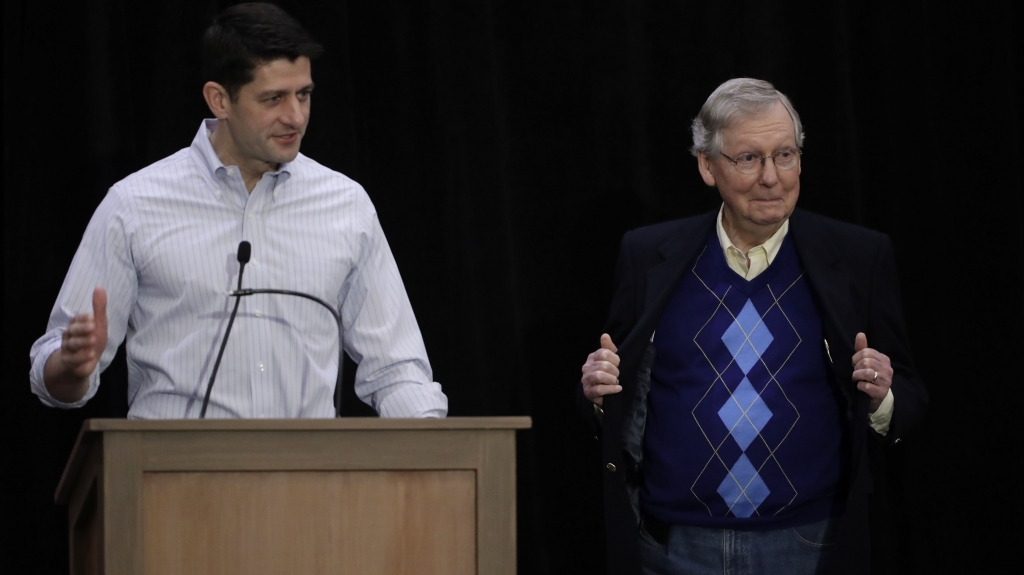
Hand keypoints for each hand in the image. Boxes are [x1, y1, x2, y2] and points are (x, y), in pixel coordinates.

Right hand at [44, 287, 107, 401]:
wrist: (86, 363)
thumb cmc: (93, 340)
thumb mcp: (99, 324)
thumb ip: (99, 308)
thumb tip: (99, 287)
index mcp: (76, 324)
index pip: (76, 319)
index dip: (83, 318)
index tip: (92, 317)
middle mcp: (68, 335)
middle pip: (72, 331)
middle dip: (82, 329)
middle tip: (93, 327)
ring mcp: (67, 349)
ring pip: (72, 344)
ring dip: (83, 342)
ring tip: (94, 340)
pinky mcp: (69, 362)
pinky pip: (73, 359)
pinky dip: (82, 357)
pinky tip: (91, 355)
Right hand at [581, 333, 621, 406]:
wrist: (602, 394)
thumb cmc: (607, 374)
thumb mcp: (610, 360)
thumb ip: (608, 348)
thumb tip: (605, 335)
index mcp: (592, 357)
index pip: (604, 353)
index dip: (615, 359)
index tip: (618, 365)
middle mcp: (586, 367)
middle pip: (603, 365)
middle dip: (615, 371)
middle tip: (617, 375)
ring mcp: (586, 380)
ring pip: (599, 376)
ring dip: (612, 379)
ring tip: (616, 382)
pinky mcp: (588, 392)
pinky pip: (599, 389)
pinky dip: (611, 389)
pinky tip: (618, 389)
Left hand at [851, 332, 891, 412]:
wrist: (877, 396)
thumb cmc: (870, 376)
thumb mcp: (866, 361)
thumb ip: (863, 348)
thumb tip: (860, 334)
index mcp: (884, 359)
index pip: (866, 352)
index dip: (856, 357)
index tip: (855, 363)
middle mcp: (888, 369)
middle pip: (866, 362)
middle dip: (856, 367)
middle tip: (855, 372)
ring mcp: (886, 381)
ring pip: (867, 373)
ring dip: (856, 376)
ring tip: (857, 378)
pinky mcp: (881, 392)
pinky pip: (866, 386)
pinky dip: (859, 386)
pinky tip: (861, 387)